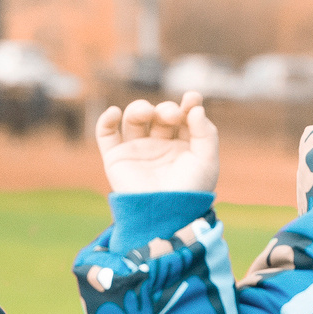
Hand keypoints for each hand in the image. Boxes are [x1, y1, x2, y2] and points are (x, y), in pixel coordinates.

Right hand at [96, 92, 219, 196]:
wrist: (165, 215)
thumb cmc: (189, 192)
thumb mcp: (207, 161)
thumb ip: (206, 132)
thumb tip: (195, 107)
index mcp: (182, 146)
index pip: (184, 117)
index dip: (188, 104)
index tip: (192, 98)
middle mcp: (159, 146)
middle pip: (159, 115)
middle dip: (166, 109)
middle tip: (173, 115)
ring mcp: (137, 150)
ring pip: (134, 119)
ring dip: (140, 108)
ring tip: (148, 113)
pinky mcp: (116, 158)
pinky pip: (106, 134)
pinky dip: (106, 120)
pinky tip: (114, 112)